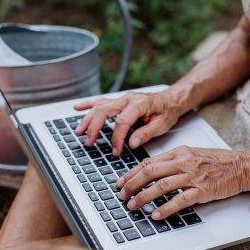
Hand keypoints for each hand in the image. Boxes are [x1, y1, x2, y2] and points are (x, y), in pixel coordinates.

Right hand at [73, 88, 187, 155]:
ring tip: (79, 131)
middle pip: (104, 111)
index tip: (116, 150)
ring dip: (87, 119)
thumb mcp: (162, 125)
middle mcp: (128, 98)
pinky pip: (101, 101)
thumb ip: (146, 133)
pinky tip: (78, 108)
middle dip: (94, 128)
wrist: (171, 100)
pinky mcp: (119, 101)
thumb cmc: (167, 112)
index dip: (117, 138)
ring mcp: (122, 98)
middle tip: (89, 142)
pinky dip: (88, 105)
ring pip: (99, 106)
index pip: (122, 121)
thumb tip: (132, 143)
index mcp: (140, 103)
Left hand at [116, 146, 245, 219]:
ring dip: (144, 197)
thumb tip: (150, 171)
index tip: (120, 183)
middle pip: (151, 172)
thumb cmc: (217, 162)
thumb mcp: (191, 154)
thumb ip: (172, 161)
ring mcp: (193, 176)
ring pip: (162, 185)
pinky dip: (166, 208)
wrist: (242, 166)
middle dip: (132, 185)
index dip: (131, 173)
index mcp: (179, 153)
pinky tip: (156, 214)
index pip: (148, 162)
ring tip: (133, 206)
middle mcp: (184, 162)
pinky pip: (181, 200)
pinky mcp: (203, 190)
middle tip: (122, 196)